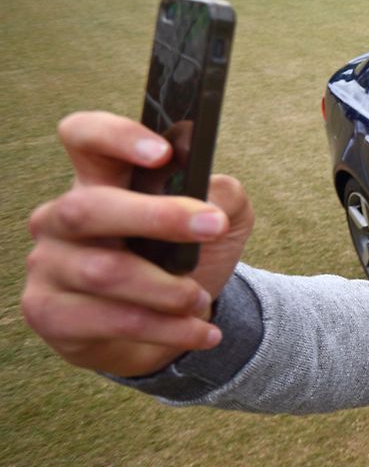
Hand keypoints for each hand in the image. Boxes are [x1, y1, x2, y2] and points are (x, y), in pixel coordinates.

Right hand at [21, 111, 254, 376]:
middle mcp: (61, 217)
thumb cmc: (187, 262)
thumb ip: (222, 196)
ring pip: (104, 272)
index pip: (83, 136)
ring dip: (168, 289)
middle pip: (88, 207)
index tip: (163, 153)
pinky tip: (199, 331)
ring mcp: (48, 265)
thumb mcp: (221, 223)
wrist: (169, 331)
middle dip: (156, 217)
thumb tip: (214, 191)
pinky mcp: (49, 313)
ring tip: (201, 299)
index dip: (116, 136)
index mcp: (98, 179)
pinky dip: (166, 328)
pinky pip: (110, 320)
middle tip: (212, 226)